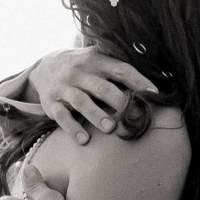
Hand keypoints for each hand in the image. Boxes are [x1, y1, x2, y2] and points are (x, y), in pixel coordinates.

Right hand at [29, 47, 155, 145]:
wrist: (45, 66)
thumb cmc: (84, 67)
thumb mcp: (98, 59)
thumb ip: (119, 68)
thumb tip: (154, 81)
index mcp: (96, 60)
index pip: (120, 69)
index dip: (138, 80)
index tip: (154, 94)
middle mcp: (79, 72)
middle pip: (101, 87)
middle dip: (119, 101)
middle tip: (134, 115)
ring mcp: (64, 87)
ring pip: (81, 101)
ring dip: (96, 115)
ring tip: (110, 128)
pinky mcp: (51, 103)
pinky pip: (61, 116)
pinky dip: (72, 128)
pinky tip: (84, 140)